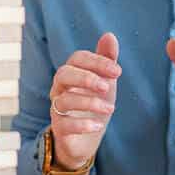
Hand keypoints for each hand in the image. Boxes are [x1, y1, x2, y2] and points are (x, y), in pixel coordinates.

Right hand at [48, 33, 120, 174]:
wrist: (85, 139)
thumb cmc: (93, 103)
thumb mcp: (104, 81)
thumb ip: (106, 60)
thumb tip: (109, 35)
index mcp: (71, 73)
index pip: (77, 59)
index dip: (97, 62)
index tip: (118, 71)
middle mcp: (60, 88)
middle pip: (63, 74)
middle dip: (85, 78)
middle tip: (107, 86)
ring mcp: (57, 108)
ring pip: (64, 100)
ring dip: (89, 102)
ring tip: (110, 108)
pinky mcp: (59, 129)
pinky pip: (64, 125)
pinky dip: (81, 124)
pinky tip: (97, 125)